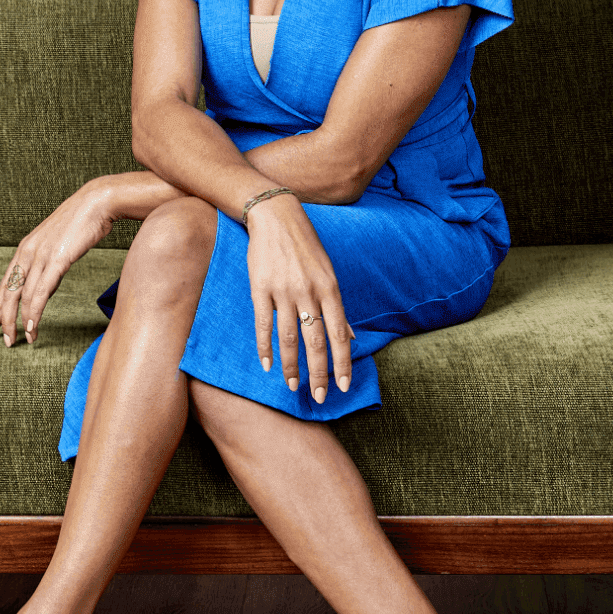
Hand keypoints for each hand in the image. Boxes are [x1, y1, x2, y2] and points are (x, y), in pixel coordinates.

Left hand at [0, 178, 119, 346]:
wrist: (96, 203)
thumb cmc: (80, 222)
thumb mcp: (57, 243)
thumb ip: (48, 264)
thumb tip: (45, 287)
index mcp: (25, 248)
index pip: (5, 283)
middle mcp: (28, 252)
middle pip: (9, 293)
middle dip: (5, 319)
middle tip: (6, 340)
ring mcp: (41, 256)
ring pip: (23, 296)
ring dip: (20, 321)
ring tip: (23, 338)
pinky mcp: (57, 260)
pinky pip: (41, 292)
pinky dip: (35, 312)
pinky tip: (33, 325)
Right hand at [245, 194, 353, 402]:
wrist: (276, 217)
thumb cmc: (306, 247)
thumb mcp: (329, 274)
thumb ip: (338, 308)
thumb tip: (352, 337)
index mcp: (330, 289)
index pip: (339, 334)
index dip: (342, 362)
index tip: (343, 386)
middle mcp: (309, 292)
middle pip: (315, 341)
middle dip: (319, 373)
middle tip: (319, 396)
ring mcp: (283, 291)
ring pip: (288, 338)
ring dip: (292, 366)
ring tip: (294, 386)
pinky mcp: (260, 289)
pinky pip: (263, 324)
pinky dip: (265, 347)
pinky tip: (267, 365)